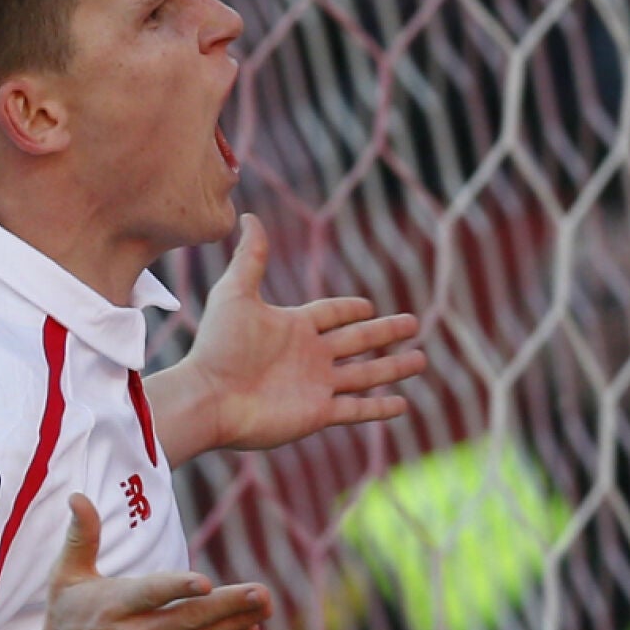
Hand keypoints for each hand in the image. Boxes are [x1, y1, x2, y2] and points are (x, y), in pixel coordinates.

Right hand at [15, 494, 268, 629]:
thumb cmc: (64, 626)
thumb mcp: (65, 579)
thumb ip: (81, 537)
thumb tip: (78, 496)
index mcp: (112, 607)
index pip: (150, 593)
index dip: (178, 587)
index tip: (206, 581)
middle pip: (187, 618)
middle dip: (229, 605)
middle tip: (262, 591)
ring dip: (235, 623)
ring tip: (264, 605)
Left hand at [180, 213, 427, 451]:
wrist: (208, 397)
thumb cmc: (218, 346)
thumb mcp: (235, 294)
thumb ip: (249, 257)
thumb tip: (248, 215)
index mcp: (293, 327)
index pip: (331, 314)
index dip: (349, 310)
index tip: (368, 306)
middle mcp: (309, 356)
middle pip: (357, 341)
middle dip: (385, 332)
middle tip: (414, 323)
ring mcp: (315, 386)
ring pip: (365, 375)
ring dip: (393, 367)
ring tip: (420, 360)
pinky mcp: (317, 413)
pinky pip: (357, 410)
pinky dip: (380, 408)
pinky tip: (403, 405)